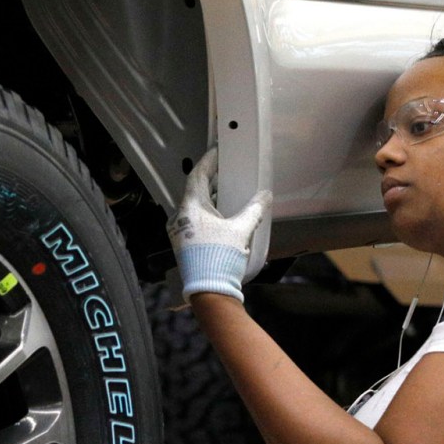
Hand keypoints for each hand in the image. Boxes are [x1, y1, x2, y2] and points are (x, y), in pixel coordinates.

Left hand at [169, 148, 270, 303]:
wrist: (208, 291)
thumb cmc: (220, 259)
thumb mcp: (241, 230)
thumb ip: (254, 209)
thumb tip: (264, 196)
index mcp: (190, 208)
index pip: (197, 176)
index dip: (208, 161)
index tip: (216, 152)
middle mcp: (180, 217)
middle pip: (194, 191)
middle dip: (210, 180)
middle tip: (223, 170)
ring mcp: (179, 232)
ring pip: (193, 207)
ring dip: (209, 199)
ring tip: (225, 193)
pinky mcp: (183, 244)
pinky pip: (193, 221)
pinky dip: (206, 214)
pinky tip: (220, 217)